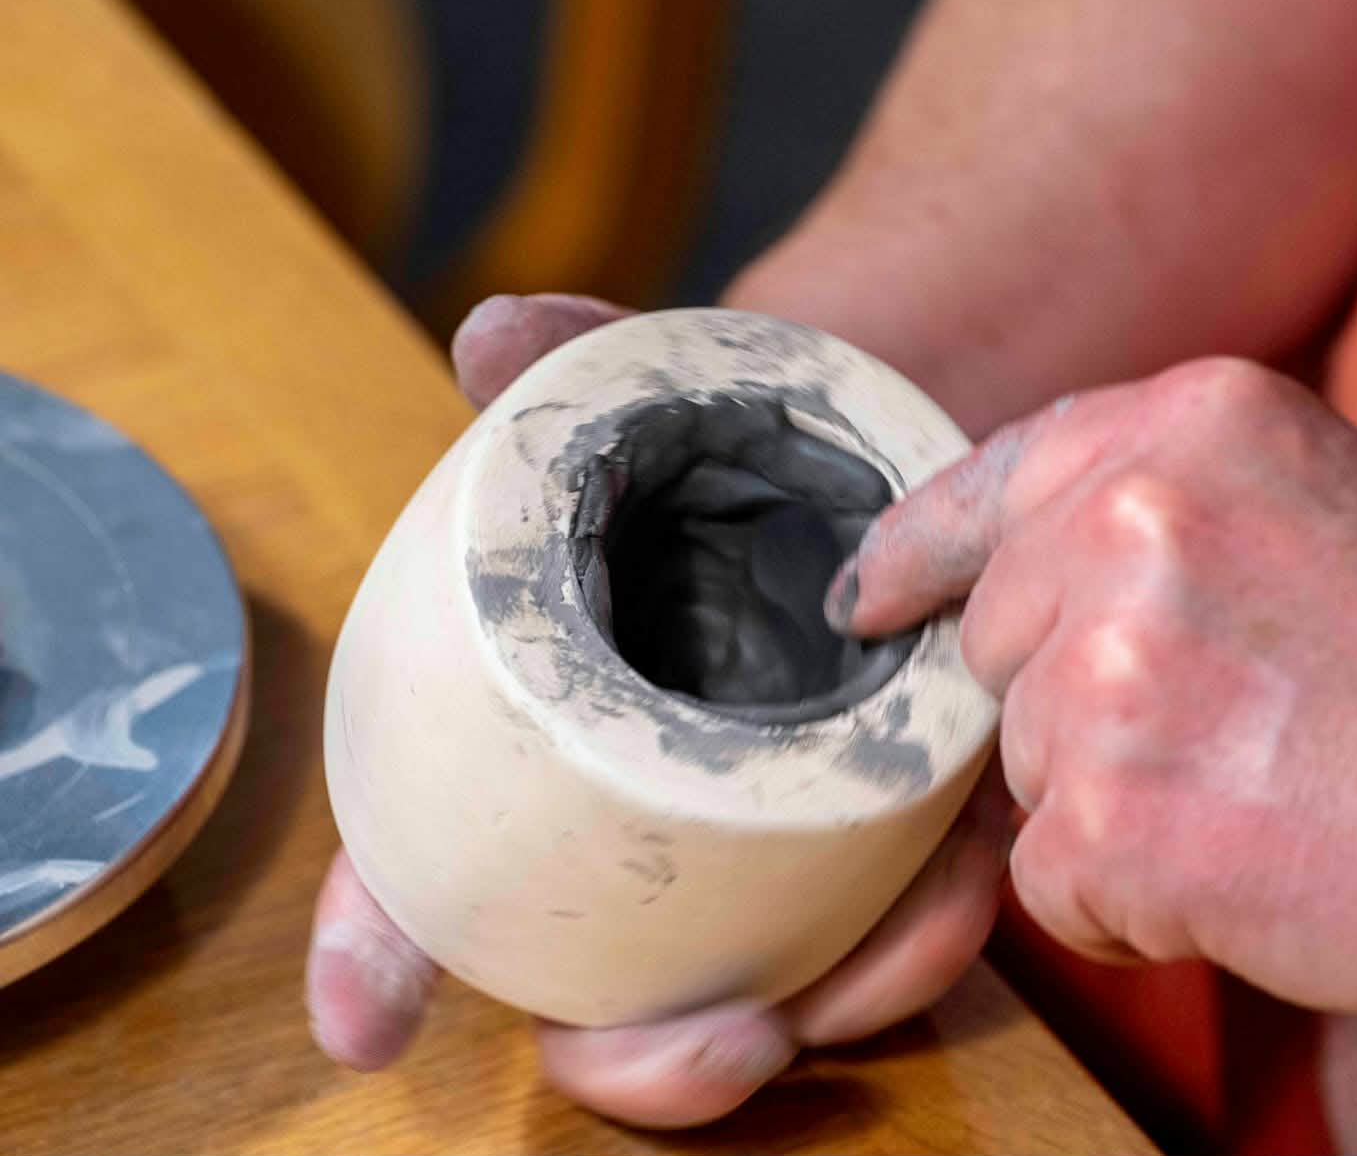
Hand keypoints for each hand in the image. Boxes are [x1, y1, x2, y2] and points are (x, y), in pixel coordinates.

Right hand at [306, 294, 1012, 1125]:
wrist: (879, 460)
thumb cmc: (732, 455)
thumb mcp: (657, 406)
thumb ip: (575, 374)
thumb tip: (500, 333)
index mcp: (549, 754)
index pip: (428, 869)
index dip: (380, 947)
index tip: (368, 1021)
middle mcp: (651, 833)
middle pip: (604, 997)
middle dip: (644, 1058)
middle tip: (717, 1045)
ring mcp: (774, 853)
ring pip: (766, 994)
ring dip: (812, 1013)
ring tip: (843, 993)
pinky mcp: (893, 840)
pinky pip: (900, 934)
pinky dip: (924, 939)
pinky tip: (954, 899)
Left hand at [825, 357, 1356, 1035]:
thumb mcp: (1330, 507)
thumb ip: (1167, 516)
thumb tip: (1020, 590)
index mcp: (1194, 422)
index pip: (992, 479)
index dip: (921, 554)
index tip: (871, 599)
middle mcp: (1135, 520)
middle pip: (997, 641)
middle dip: (1071, 706)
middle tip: (1226, 740)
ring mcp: (1116, 668)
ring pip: (1025, 770)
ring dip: (1114, 812)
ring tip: (1266, 803)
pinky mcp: (1116, 816)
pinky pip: (1053, 881)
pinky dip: (1133, 906)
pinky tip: (1255, 872)